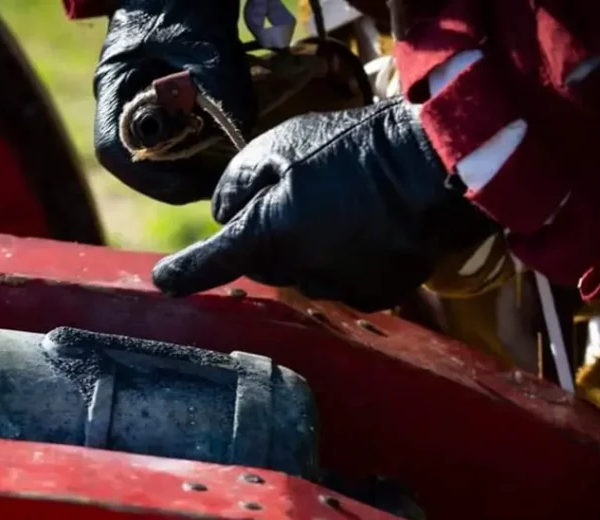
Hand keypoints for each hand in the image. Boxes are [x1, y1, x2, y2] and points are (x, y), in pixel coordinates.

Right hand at [94, 0, 255, 204]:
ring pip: (158, 153)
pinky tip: (231, 142)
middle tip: (223, 180)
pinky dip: (201, 146)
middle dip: (180, 179)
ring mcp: (137, 102)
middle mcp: (120, 100)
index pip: (116, 154)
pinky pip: (174, 136)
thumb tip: (241, 137)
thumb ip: (222, 87)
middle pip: (139, 161)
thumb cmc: (183, 0)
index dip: (153, 180)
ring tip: (230, 164)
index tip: (196, 186)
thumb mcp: (205, 42)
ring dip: (192, 166)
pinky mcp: (160, 102)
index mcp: (113, 85)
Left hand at [151, 97, 497, 311]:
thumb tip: (223, 213)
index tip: (164, 282)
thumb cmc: (352, 146)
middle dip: (266, 238)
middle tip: (296, 195)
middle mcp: (299, 271)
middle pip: (262, 264)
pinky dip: (343, 262)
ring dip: (306, 250)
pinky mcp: (375, 294)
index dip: (186, 273)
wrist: (435, 166)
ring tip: (340, 206)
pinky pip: (341, 282)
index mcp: (269, 233)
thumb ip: (239, 180)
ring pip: (303, 274)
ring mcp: (339, 287)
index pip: (215, 261)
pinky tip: (367, 228)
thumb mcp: (282, 143)